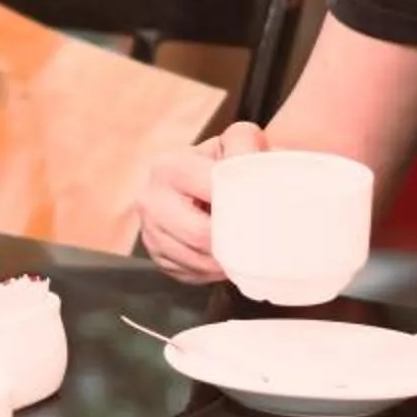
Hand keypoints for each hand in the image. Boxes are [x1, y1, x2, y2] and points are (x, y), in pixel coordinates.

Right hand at [135, 121, 267, 283]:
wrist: (204, 181)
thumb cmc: (225, 162)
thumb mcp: (237, 141)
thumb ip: (246, 144)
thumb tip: (257, 167)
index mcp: (168, 166)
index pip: (211, 192)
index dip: (243, 203)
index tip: (267, 209)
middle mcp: (150, 199)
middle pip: (201, 235)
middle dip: (235, 239)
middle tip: (262, 238)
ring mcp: (149, 232)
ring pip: (198, 260)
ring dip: (227, 259)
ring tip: (248, 247)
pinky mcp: (157, 257)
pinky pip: (192, 274)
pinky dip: (216, 270)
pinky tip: (228, 255)